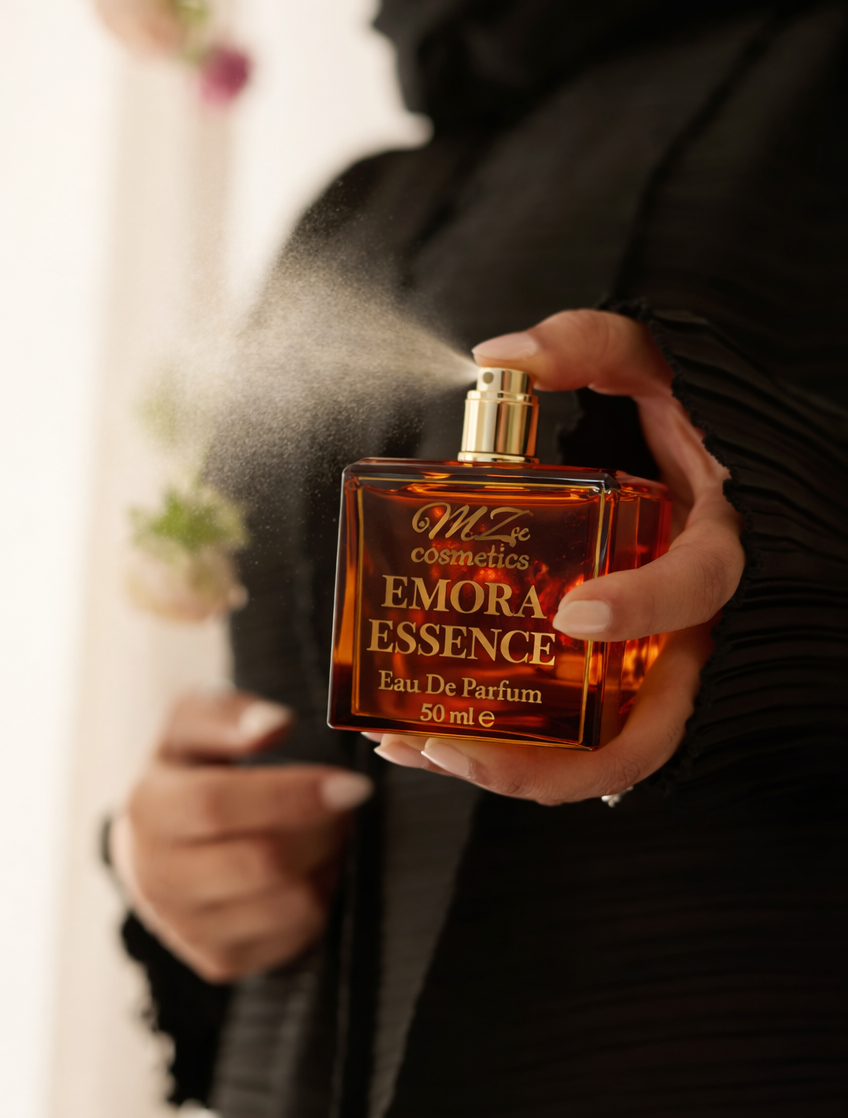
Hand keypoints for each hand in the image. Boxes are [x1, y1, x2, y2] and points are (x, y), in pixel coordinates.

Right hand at [111, 691, 371, 981]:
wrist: (154, 846)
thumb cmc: (187, 770)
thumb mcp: (194, 724)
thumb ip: (231, 715)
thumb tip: (274, 725)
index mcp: (148, 810)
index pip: (218, 806)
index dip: (292, 794)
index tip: (353, 784)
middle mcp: (155, 878)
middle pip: (264, 862)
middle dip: (323, 831)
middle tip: (344, 805)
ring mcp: (185, 929)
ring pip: (289, 905)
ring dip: (327, 865)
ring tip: (323, 833)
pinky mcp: (219, 961)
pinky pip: (297, 937)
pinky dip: (319, 900)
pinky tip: (307, 870)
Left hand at [370, 309, 744, 803]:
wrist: (690, 466)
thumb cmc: (672, 425)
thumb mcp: (649, 368)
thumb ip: (589, 347)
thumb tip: (499, 355)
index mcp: (708, 551)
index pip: (700, 590)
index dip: (647, 610)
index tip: (574, 613)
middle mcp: (684, 634)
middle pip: (644, 738)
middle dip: (551, 766)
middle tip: (457, 749)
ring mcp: (642, 671)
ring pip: (590, 756)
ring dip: (502, 771)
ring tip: (409, 748)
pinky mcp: (601, 685)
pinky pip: (556, 737)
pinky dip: (490, 747)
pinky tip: (413, 733)